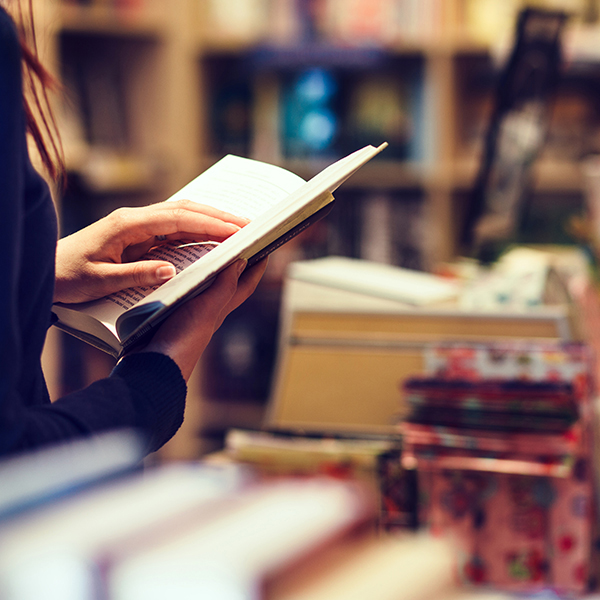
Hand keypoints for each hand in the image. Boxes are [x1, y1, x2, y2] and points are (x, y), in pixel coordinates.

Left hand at [54, 200, 248, 303]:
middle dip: (218, 216)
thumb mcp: (100, 280)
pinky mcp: (138, 234)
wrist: (46, 269)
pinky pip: (173, 227)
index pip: (178, 219)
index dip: (210, 223)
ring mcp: (137, 224)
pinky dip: (195, 229)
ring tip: (237, 228)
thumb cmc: (67, 275)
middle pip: (185, 210)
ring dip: (210, 220)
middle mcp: (135, 219)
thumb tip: (172, 270)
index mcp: (128, 225)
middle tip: (248, 225)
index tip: (236, 230)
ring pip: (181, 215)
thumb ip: (137, 274)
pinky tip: (210, 235)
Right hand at [138, 258, 267, 380]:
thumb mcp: (207, 309)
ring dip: (204, 268)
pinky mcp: (168, 314)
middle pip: (225, 283)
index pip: (245, 285)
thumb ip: (224, 287)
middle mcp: (207, 310)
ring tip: (203, 248)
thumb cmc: (183, 341)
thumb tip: (242, 262)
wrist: (153, 367)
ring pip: (201, 285)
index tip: (265, 248)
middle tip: (235, 242)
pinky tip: (171, 270)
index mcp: (220, 309)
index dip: (257, 267)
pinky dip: (179, 278)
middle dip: (232, 263)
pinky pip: (178, 291)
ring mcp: (187, 313)